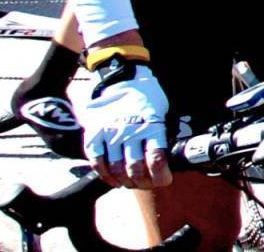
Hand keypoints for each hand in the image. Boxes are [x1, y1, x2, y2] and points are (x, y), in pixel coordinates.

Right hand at [79, 63, 170, 188]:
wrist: (121, 79)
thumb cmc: (146, 97)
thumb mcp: (162, 111)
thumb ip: (162, 134)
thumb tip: (168, 157)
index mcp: (151, 126)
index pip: (156, 159)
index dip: (160, 176)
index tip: (164, 181)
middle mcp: (130, 131)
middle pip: (135, 168)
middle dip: (143, 182)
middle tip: (147, 184)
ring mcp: (110, 134)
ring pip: (116, 168)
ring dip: (125, 181)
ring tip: (131, 183)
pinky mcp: (95, 135)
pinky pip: (97, 162)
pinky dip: (105, 175)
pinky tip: (113, 179)